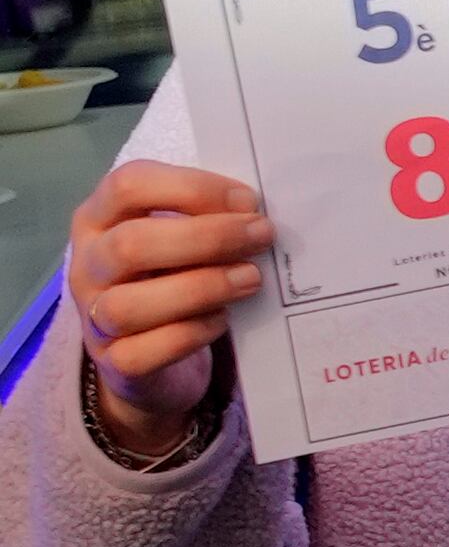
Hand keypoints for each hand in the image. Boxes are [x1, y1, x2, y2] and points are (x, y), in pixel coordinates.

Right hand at [64, 157, 266, 444]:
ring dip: (202, 288)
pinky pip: (142, 352)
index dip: (192, 187)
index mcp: (99, 218)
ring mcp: (93, 317)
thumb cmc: (172, 274)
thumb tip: (256, 212)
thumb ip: (206, 217)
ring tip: (250, 278)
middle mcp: (87, 265)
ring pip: (129, 304)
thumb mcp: (180, 236)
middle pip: (130, 244)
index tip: (248, 201)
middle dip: (207, 238)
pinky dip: (190, 334)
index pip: (128, 185)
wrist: (149, 350)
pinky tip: (222, 320)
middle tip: (262, 236)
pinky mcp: (114, 362)